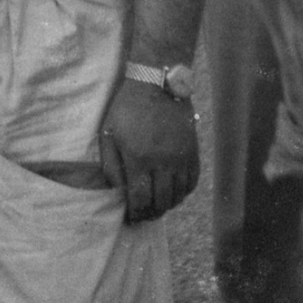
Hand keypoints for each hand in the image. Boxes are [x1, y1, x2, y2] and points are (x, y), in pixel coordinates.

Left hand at [98, 81, 198, 223]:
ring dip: (167, 205)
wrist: (157, 85)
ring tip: (157, 204)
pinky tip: (172, 191)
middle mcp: (163, 162)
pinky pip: (192, 183)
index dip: (135, 214)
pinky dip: (183, 193)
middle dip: (151, 213)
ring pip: (178, 196)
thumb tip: (117, 194)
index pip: (141, 200)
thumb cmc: (127, 110)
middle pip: (161, 203)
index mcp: (139, 158)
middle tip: (143, 214)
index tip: (131, 218)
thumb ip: (111, 167)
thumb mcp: (109, 135)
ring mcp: (181, 158)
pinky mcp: (193, 152)